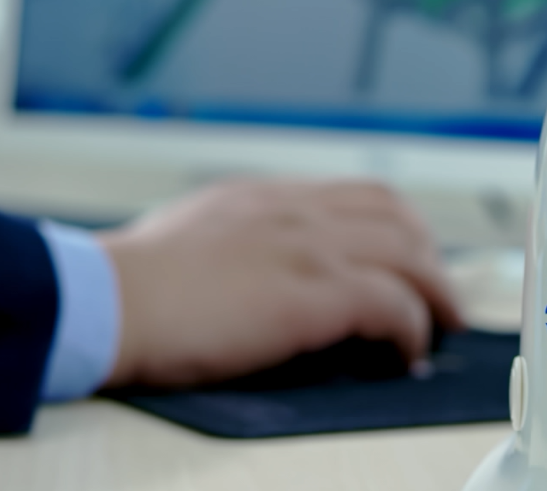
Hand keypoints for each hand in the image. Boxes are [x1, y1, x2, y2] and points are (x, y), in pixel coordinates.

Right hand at [97, 179, 462, 388]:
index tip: (415, 253)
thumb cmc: (137, 280)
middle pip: (400, 219)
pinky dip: (412, 330)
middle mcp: (301, 210)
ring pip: (410, 257)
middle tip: (441, 294)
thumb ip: (247, 234)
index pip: (365, 195)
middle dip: (431, 257)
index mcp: (273, 196)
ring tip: (442, 326)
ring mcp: (310, 247)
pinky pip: (394, 305)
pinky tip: (407, 353)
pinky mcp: (313, 292)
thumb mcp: (199, 230)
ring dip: (436, 295)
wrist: (104, 299)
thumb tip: (272, 267)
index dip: (404, 226)